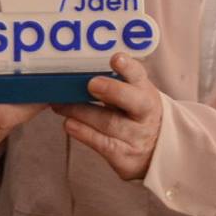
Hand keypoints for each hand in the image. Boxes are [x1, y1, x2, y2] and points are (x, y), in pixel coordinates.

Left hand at [53, 53, 162, 180]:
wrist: (155, 151)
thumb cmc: (134, 115)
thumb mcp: (133, 96)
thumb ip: (113, 84)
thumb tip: (76, 72)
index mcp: (146, 91)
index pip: (139, 76)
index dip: (128, 67)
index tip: (116, 58)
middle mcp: (145, 114)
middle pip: (133, 101)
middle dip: (112, 91)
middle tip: (91, 84)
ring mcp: (136, 136)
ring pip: (110, 123)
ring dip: (82, 112)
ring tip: (60, 104)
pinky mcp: (125, 157)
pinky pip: (102, 144)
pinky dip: (84, 133)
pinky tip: (69, 124)